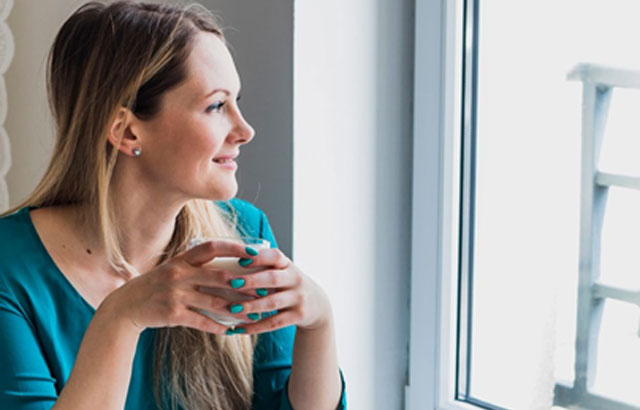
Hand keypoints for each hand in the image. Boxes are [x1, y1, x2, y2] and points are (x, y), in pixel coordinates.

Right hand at [99, 240, 261, 334]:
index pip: (212, 247)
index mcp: (182, 259)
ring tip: (252, 314)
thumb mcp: (174, 268)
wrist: (126, 305)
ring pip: (214, 302)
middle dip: (244, 284)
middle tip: (263, 289)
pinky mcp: (172, 313)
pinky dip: (217, 326)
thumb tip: (231, 266)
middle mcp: (179, 273)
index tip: (254, 251)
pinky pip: (201, 320)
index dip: (235, 247)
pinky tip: (229, 330)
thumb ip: (198, 265)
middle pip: (219, 276)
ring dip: (236, 309)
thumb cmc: (157, 285)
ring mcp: (175, 294)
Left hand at [222, 248, 333, 333]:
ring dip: (251, 306)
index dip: (258, 258)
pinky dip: (256, 326)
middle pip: (272, 279)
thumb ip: (262, 266)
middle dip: (251, 281)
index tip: (240, 260)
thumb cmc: (288, 284)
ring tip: (232, 308)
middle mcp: (295, 279)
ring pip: (272, 303)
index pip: (275, 256)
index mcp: (287, 264)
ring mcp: (298, 298)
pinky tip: (239, 329)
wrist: (317, 304)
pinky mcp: (298, 316)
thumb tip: (225, 261)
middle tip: (232, 283)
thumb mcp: (282, 271)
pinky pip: (275, 323)